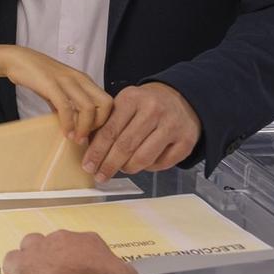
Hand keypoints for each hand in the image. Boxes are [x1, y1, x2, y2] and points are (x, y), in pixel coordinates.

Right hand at [3, 47, 112, 141]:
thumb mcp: (59, 89)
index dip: (104, 120)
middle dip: (100, 125)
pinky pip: (66, 107)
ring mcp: (66, 81)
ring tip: (76, 139)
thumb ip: (67, 104)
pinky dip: (68, 123)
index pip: (108, 101)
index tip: (92, 133)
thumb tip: (72, 125)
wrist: (17, 59)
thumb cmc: (38, 74)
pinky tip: (65, 132)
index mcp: (84, 80)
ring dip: (84, 128)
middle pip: (105, 104)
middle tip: (86, 136)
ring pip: (88, 107)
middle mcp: (79, 79)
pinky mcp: (51, 85)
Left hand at [83, 82, 200, 181]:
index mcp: (132, 98)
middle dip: (109, 165)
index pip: (110, 130)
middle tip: (100, 175)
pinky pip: (162, 164)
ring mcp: (172, 126)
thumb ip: (107, 122)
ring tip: (121, 169)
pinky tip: (142, 163)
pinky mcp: (186, 141)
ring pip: (144, 158)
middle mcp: (153, 110)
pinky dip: (149, 168)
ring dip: (128, 168)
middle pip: (125, 146)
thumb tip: (87, 146)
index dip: (97, 152)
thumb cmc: (145, 104)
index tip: (88, 165)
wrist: (180, 98)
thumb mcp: (124, 103)